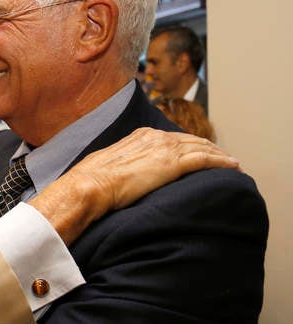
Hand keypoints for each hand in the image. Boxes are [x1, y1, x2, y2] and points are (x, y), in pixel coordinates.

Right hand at [30, 128, 240, 243]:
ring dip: (218, 154)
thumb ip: (122, 164)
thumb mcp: (107, 165)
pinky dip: (222, 162)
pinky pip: (205, 159)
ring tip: (231, 162)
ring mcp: (164, 149)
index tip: (196, 151)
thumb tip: (123, 175)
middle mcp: (154, 137)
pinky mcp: (172, 164)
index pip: (170, 137)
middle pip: (190, 139)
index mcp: (138, 136)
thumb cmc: (91, 182)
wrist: (88, 186)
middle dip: (207, 147)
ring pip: (201, 147)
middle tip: (221, 156)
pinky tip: (234, 166)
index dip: (187, 144)